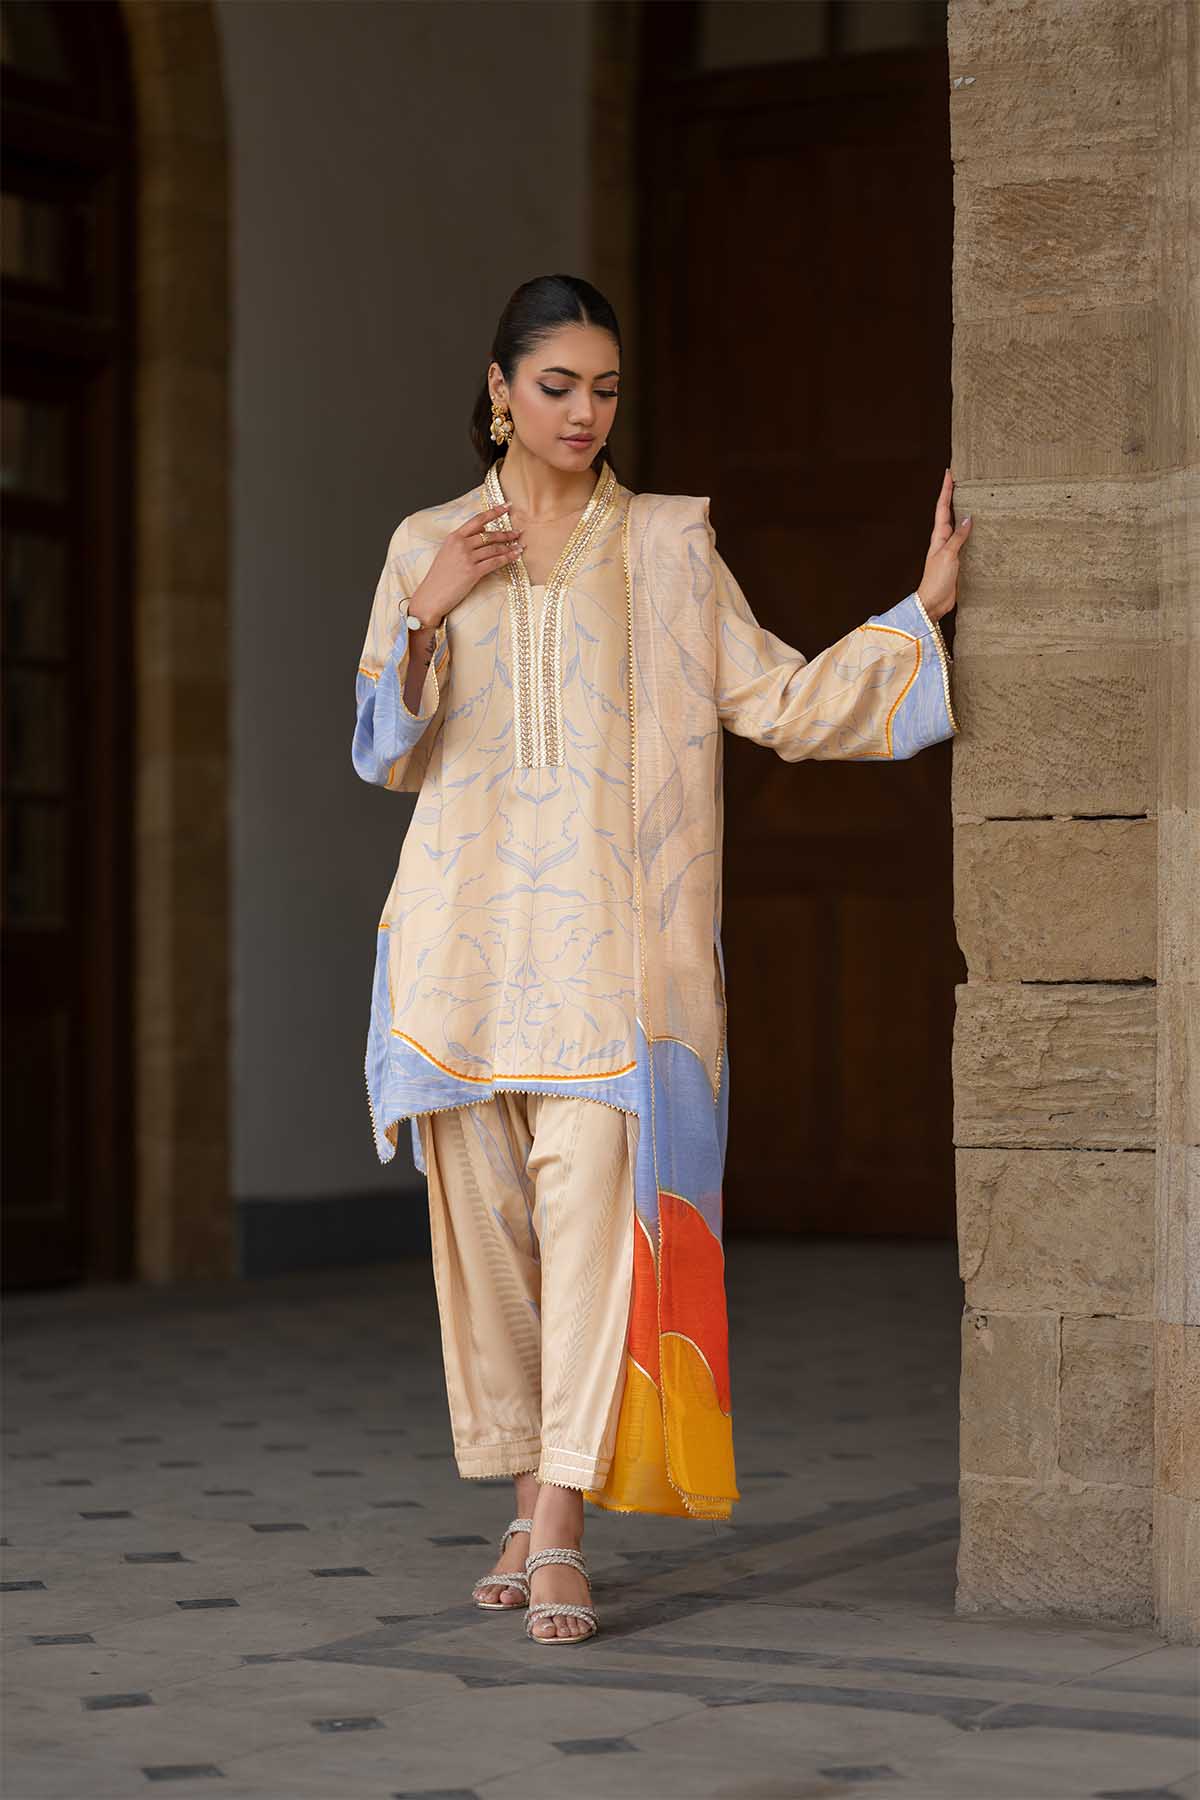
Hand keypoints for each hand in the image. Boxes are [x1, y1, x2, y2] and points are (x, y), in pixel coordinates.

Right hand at [407, 501, 523, 627]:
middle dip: (506, 533)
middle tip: (518, 532)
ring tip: (519, 546)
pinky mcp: (473, 572)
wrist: (431, 595)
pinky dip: (507, 559)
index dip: (494, 512)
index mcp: (454, 537)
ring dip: (509, 547)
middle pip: (489, 534)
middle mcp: (461, 544)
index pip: (478, 520)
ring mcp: (467, 558)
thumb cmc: (438, 577)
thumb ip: (462, 543)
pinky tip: (515, 557)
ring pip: (494, 548)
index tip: (507, 506)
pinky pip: (495, 562)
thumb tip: (482, 535)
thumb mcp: (447, 553)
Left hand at [917, 469, 971, 622]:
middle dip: (953, 495)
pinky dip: (971, 531)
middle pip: (949, 512)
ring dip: (962, 511)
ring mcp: (950, 549)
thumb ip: (958, 537)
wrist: (933, 603)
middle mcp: (943, 540)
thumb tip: (969, 519)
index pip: (943, 507)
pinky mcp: (957, 560)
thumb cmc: (937, 580)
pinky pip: (965, 540)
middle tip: (961, 479)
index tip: (949, 473)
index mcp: (938, 536)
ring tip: (971, 497)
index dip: (946, 490)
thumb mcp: (948, 555)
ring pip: (957, 525)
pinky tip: (979, 528)